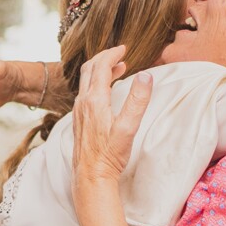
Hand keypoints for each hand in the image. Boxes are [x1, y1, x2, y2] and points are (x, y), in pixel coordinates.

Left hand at [70, 46, 151, 192]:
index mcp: (94, 100)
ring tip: (118, 68)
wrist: (90, 176)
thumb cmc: (110, 155)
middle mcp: (83, 103)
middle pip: (89, 69)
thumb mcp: (129, 127)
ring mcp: (79, 111)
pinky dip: (97, 83)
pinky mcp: (79, 120)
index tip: (124, 48)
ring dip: (101, 70)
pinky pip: (86, 92)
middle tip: (120, 53)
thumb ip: (138, 100)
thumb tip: (146, 75)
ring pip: (86, 81)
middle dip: (104, 57)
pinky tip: (106, 91)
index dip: (112, 54)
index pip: (101, 67)